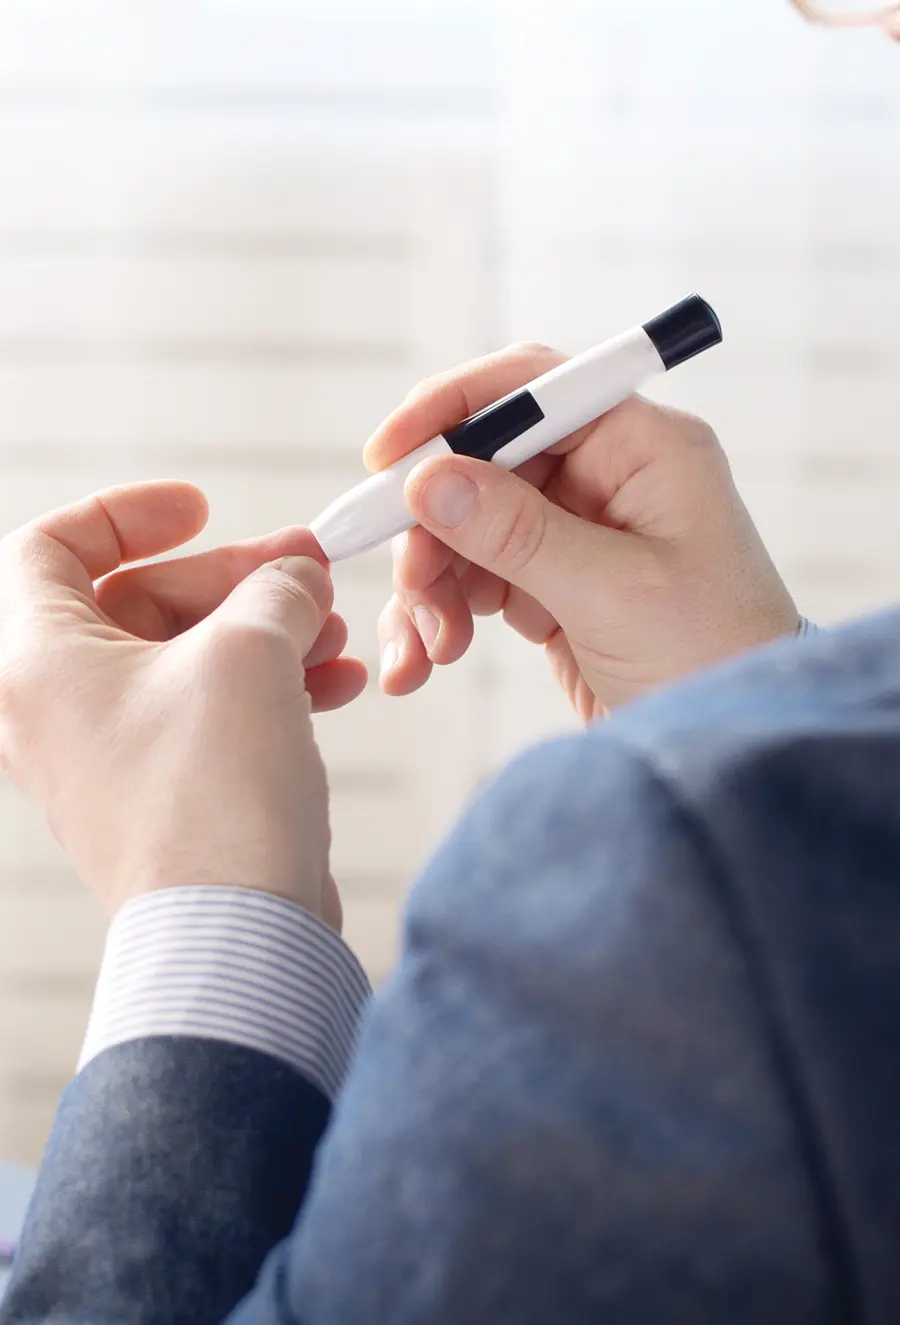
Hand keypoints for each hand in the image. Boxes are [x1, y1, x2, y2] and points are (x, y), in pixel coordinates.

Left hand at [0, 482, 366, 925]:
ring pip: (187, 660)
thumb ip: (273, 588)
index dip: (127, 514)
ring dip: (265, 632)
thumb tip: (295, 576)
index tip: (201, 508)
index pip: (51, 548)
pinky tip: (337, 682)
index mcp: (37, 661)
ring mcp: (111, 756)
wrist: (238, 932)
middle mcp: (59, 709)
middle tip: (307, 568)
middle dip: (234, 579)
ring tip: (334, 628)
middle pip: (141, 603)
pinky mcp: (164, 794)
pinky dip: (269, 688)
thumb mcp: (249, 652)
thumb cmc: (212, 795)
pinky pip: (210, 713)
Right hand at [367, 343, 799, 718]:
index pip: (532, 388)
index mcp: (643, 449)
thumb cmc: (713, 659)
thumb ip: (518, 533)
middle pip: (483, 464)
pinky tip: (425, 659)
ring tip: (431, 649)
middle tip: (415, 587)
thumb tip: (430, 479)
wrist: (734, 748)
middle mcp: (607, 478)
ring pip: (466, 526)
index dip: (451, 411)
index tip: (387, 459)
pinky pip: (475, 578)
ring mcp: (576, 533)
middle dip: (433, 527)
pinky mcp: (553, 586)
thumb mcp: (613, 594)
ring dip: (432, 582)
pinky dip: (442, 613)